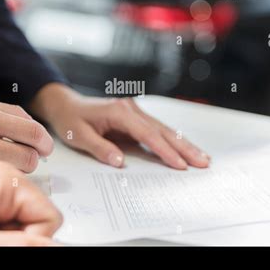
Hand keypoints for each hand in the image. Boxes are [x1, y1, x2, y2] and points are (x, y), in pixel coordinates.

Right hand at [0, 100, 52, 173]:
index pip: (31, 128)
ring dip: (21, 167)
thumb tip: (34, 127)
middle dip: (36, 155)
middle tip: (32, 155)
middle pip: (30, 153)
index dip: (43, 138)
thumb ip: (6, 114)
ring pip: (20, 170)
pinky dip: (6, 177)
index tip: (44, 143)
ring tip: (8, 162)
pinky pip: (3, 181)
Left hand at [31, 84, 209, 169]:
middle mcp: (131, 109)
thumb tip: (121, 163)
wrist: (66, 104)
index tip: (180, 165)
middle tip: (204, 162)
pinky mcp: (135, 117)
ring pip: (164, 129)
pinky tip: (184, 150)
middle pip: (163, 130)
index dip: (165, 151)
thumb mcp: (79, 136)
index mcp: (119, 112)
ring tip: (203, 158)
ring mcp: (135, 111)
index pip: (147, 134)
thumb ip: (100, 148)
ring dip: (183, 144)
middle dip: (184, 147)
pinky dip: (172, 141)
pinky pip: (157, 130)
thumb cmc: (70, 120)